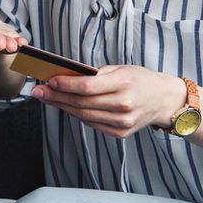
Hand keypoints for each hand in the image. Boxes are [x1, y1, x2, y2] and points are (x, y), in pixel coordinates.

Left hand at [31, 66, 187, 138]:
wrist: (164, 100)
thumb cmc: (141, 80)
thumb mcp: (122, 69)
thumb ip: (97, 75)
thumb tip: (67, 77)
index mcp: (125, 84)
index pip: (87, 87)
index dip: (65, 85)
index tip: (49, 80)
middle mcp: (124, 105)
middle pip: (82, 103)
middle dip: (57, 97)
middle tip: (38, 91)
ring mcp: (123, 122)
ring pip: (84, 116)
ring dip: (63, 107)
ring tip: (48, 99)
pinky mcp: (121, 132)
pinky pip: (93, 124)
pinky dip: (78, 115)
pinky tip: (67, 107)